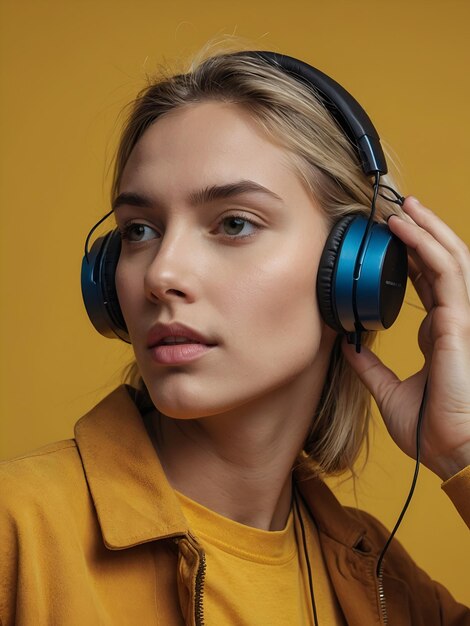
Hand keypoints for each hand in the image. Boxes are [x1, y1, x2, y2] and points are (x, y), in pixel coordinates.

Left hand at [342, 196, 469, 480]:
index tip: (390, 238)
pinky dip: (426, 246)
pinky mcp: (461, 324)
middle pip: (442, 263)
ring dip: (427, 229)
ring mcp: (461, 319)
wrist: (451, 452)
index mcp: (439, 333)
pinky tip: (406, 229)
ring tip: (404, 206)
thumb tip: (347, 346)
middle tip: (399, 208)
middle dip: (423, 232)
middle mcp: (453, 320)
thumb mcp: (387, 392)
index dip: (412, 256)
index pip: (428, 282)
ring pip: (450, 259)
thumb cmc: (429, 428)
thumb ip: (369, 367)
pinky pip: (446, 274)